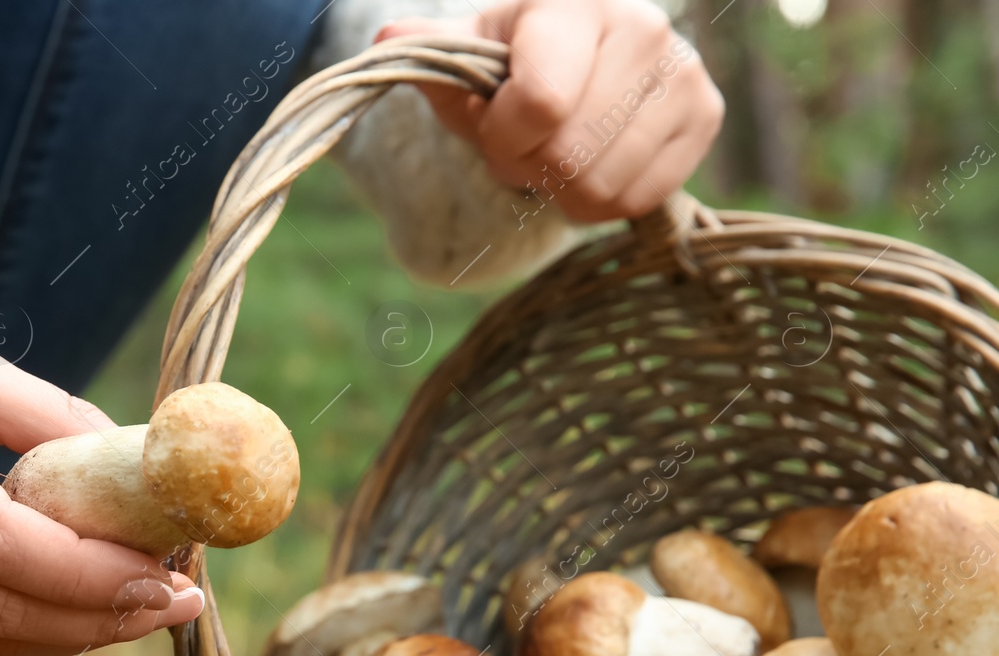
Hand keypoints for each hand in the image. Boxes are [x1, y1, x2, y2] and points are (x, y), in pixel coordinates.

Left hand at [377, 0, 723, 222]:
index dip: (503, 138)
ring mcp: (681, 71)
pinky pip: (640, 199)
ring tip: (561, 154)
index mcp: (572, 5)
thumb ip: (431, 59)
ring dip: (565, 189)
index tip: (496, 127)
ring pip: (604, 186)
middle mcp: (642, 27)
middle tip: (528, 148)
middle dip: (531, 168)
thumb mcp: (468, 59)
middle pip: (569, 156)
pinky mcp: (704, 113)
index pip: (540, 104)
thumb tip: (388, 40)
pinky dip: (604, 200)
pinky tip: (596, 162)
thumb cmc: (513, 63)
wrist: (579, 61)